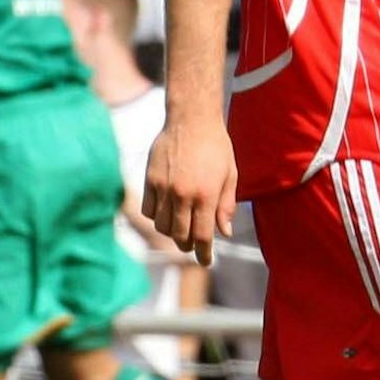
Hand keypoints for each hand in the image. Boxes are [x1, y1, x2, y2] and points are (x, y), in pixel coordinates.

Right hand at [142, 119, 238, 266]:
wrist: (191, 119)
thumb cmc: (216, 146)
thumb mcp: (230, 175)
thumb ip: (226, 206)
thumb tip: (225, 232)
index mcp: (206, 195)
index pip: (203, 236)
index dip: (204, 253)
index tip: (206, 261)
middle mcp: (183, 194)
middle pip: (180, 236)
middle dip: (188, 246)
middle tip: (193, 246)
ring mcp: (164, 188)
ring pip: (162, 226)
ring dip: (172, 232)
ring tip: (180, 229)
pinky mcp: (150, 180)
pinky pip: (149, 210)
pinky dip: (157, 217)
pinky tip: (166, 213)